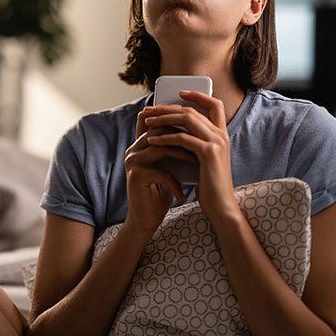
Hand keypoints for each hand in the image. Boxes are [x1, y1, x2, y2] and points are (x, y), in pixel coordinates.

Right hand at [123, 108, 191, 234]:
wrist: (145, 220)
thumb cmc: (161, 193)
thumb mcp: (168, 167)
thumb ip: (173, 149)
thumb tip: (196, 132)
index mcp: (139, 145)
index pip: (152, 120)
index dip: (169, 115)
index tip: (193, 118)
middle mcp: (133, 150)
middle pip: (158, 129)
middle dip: (182, 133)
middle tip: (203, 138)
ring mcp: (132, 162)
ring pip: (161, 147)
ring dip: (183, 154)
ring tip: (199, 162)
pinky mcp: (136, 176)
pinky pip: (162, 172)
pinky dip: (176, 183)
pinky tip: (184, 194)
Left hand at [143, 91, 239, 219]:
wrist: (221, 207)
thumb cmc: (209, 186)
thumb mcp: (202, 160)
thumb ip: (194, 143)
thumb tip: (172, 129)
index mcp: (222, 135)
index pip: (215, 105)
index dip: (199, 96)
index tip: (181, 92)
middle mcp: (221, 135)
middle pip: (192, 110)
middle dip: (168, 108)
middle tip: (150, 109)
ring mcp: (216, 143)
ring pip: (187, 119)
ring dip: (163, 119)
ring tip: (147, 121)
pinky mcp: (208, 153)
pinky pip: (182, 138)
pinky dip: (164, 137)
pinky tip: (151, 139)